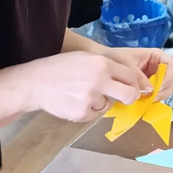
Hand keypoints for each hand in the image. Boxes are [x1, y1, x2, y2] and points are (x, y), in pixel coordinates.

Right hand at [23, 51, 150, 122]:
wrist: (36, 82)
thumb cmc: (62, 67)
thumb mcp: (86, 58)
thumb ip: (108, 66)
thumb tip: (131, 80)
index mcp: (102, 64)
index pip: (131, 76)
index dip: (135, 84)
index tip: (134, 88)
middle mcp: (100, 80)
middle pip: (130, 95)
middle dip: (131, 98)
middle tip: (124, 98)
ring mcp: (91, 98)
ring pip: (108, 105)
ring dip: (100, 102)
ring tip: (81, 94)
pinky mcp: (83, 113)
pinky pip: (94, 114)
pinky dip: (87, 110)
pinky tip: (74, 101)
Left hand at [108, 48, 172, 99]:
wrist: (104, 63)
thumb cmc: (116, 59)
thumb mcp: (127, 66)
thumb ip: (139, 77)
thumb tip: (151, 91)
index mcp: (156, 56)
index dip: (170, 77)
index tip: (159, 88)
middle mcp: (159, 67)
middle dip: (165, 89)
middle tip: (153, 97)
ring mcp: (156, 78)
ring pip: (167, 88)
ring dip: (161, 95)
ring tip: (148, 100)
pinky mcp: (150, 87)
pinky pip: (158, 94)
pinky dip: (155, 99)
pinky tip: (145, 101)